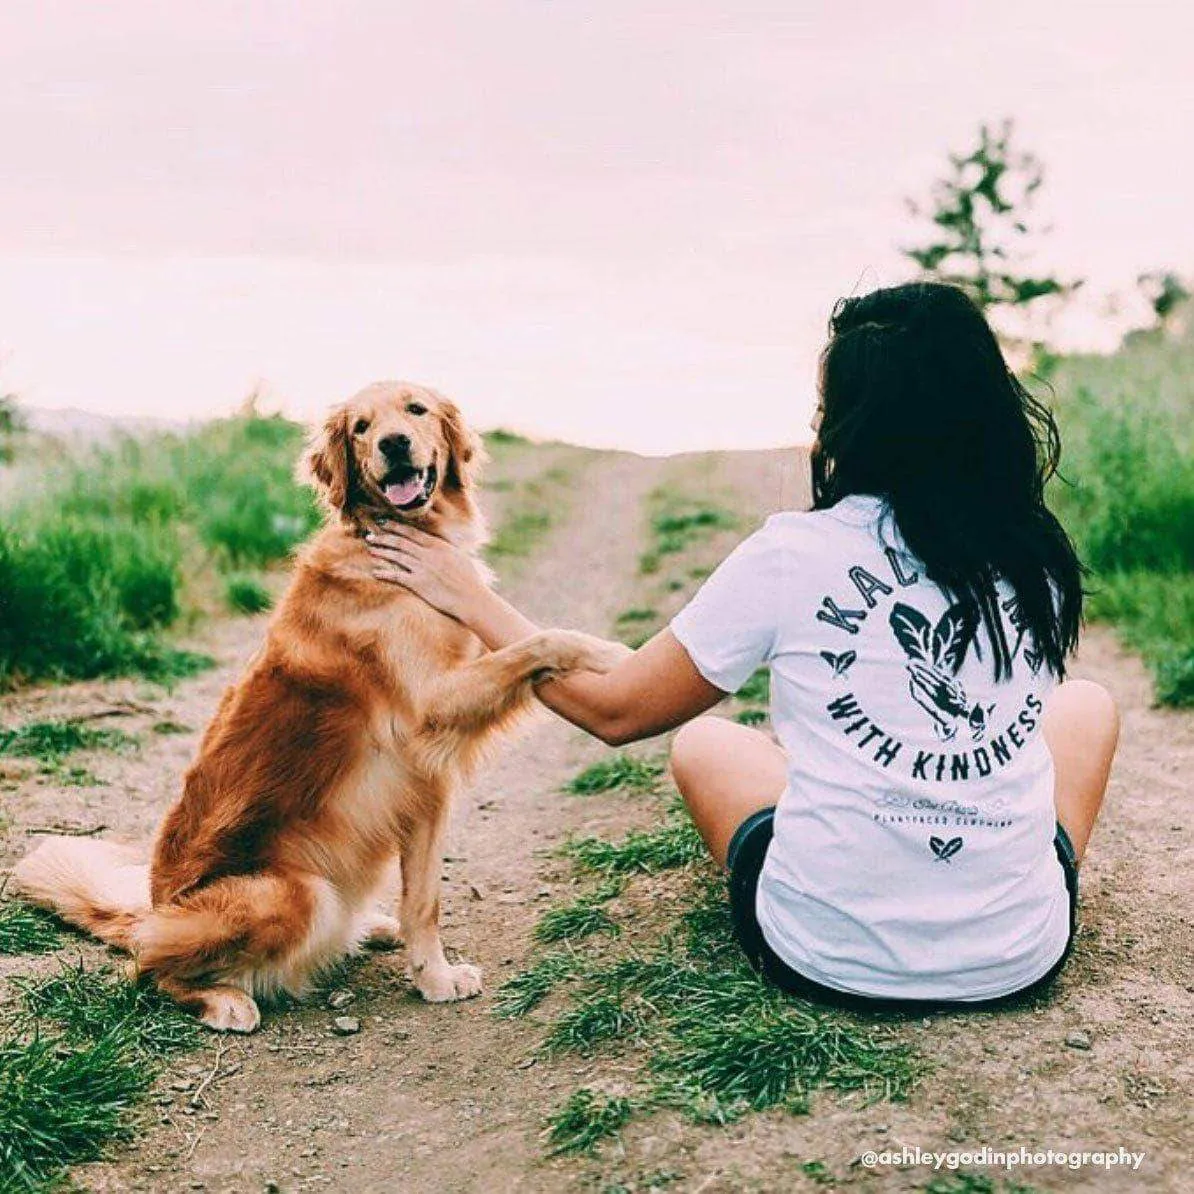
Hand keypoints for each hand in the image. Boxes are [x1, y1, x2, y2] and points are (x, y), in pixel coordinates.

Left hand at [365, 524, 486, 622]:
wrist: (472, 598)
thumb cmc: (470, 580)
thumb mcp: (459, 557)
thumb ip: (445, 549)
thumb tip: (438, 545)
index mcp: (439, 546)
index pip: (412, 532)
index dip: (395, 527)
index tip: (384, 523)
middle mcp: (429, 554)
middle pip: (401, 542)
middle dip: (384, 537)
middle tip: (371, 535)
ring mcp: (423, 568)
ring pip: (397, 556)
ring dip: (382, 551)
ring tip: (371, 548)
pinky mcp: (419, 584)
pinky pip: (397, 576)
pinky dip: (385, 573)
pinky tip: (375, 571)